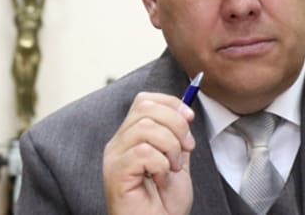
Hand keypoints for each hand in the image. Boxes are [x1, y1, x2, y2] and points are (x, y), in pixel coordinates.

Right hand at [103, 92, 195, 214]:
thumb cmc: (165, 203)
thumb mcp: (177, 159)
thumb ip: (177, 135)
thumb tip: (184, 111)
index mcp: (131, 137)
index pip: (144, 100)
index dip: (171, 103)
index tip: (189, 119)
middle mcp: (118, 143)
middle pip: (146, 107)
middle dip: (176, 123)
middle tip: (186, 148)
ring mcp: (114, 158)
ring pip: (146, 127)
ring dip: (170, 147)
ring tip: (172, 168)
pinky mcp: (116, 173)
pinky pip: (143, 152)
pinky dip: (161, 164)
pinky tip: (160, 178)